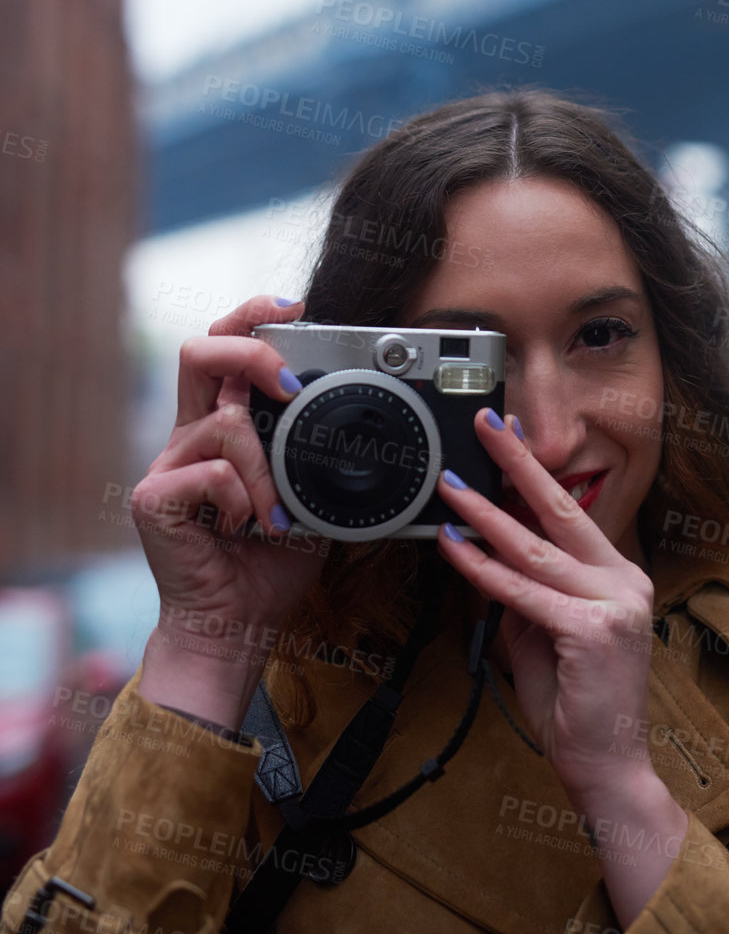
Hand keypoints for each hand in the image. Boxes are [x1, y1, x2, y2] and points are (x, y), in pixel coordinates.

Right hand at [134, 295, 329, 725]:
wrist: (235, 626)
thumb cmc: (270, 563)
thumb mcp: (311, 497)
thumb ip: (319, 456)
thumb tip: (370, 422)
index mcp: (223, 425)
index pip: (226, 347)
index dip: (252, 315)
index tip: (295, 306)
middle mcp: (190, 435)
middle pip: (200, 351)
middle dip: (251, 351)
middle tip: (290, 383)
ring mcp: (167, 464)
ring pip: (223, 420)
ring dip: (265, 467)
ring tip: (276, 513)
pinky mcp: (154, 498)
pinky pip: (211, 473)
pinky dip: (244, 500)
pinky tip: (246, 528)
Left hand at [436, 409, 688, 927]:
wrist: (609, 769)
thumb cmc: (577, 707)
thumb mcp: (545, 638)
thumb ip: (525, 595)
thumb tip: (488, 555)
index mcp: (620, 577)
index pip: (570, 514)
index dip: (534, 474)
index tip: (508, 435)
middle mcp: (624, 581)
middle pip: (560, 509)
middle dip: (517, 462)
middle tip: (485, 424)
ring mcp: (613, 604)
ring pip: (533, 548)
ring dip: (484, 513)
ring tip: (450, 486)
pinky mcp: (591, 630)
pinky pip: (523, 592)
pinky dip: (484, 570)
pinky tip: (455, 549)